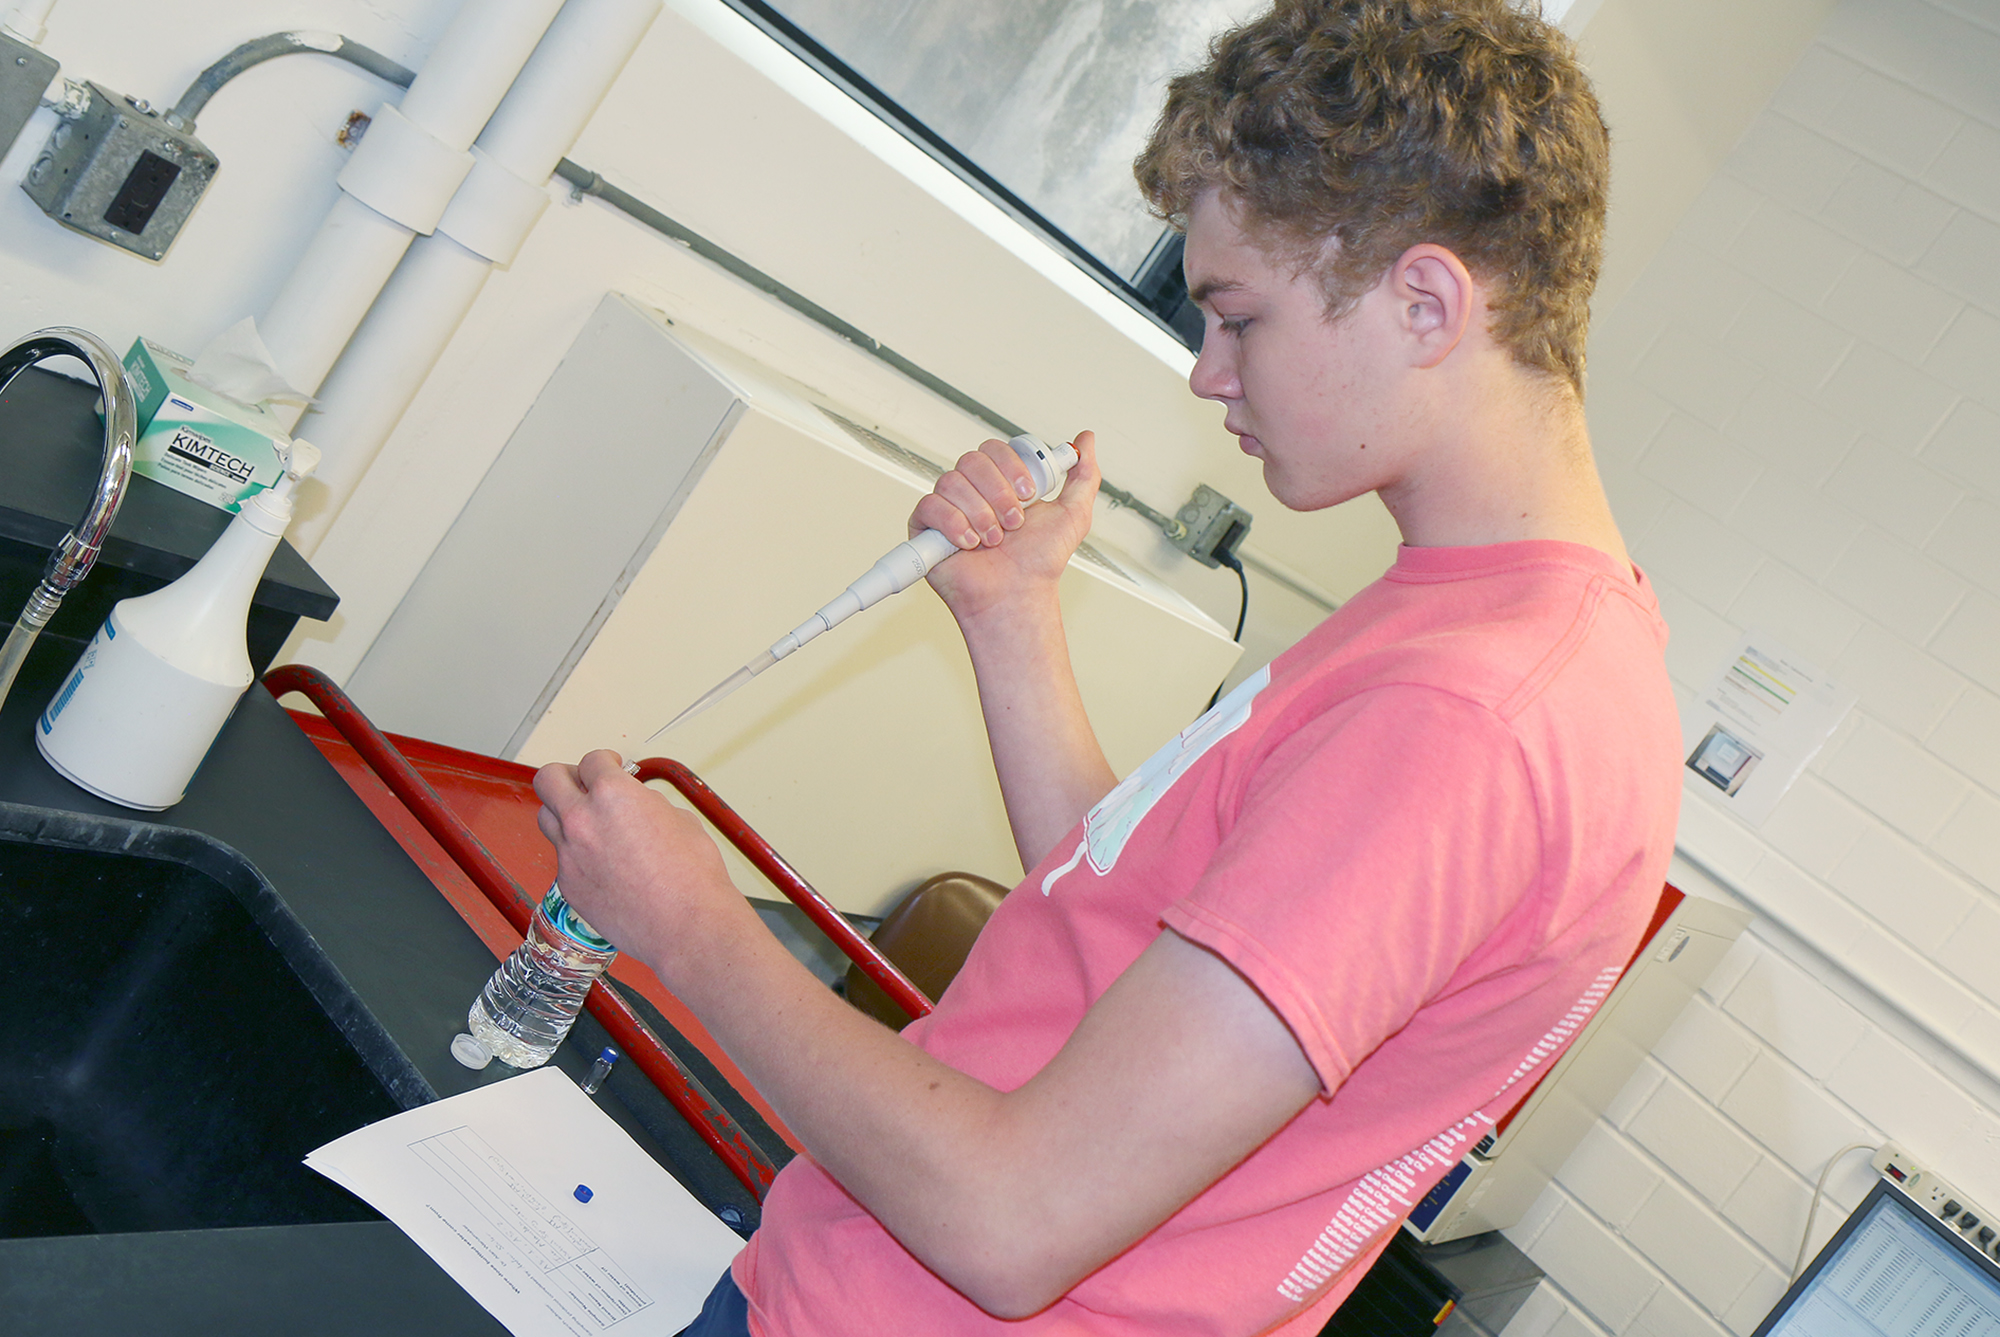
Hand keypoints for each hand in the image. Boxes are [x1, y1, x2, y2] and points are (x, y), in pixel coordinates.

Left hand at [532, 750, 750, 971]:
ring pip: (546, 818)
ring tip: (587, 823)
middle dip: (566, 775)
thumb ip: (646, 804)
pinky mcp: (568, 886)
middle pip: (548, 779)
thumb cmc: (692, 875)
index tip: (610, 766)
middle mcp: (582, 820)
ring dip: (563, 813)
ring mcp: (569, 855)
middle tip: (583, 782)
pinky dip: (577, 853)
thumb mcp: (679, 819)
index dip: (605, 761)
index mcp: (613, 795)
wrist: (686, 924)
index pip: (592, 760)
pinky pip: (562, 858)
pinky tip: (601, 863)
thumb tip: (636, 804)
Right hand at [910, 431, 1099, 621]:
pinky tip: (970, 543)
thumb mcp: (1073, 514)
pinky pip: (930, 506)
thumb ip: (1083, 475)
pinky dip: (954, 524)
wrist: (1016, 597)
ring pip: (952, 481)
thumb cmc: (1039, 563)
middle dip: (998, 493)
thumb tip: (1086, 439)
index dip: (1011, 467)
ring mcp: (948, 507)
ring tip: (994, 539)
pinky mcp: (926, 527)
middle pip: (972, 460)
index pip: (995, 449)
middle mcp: (973, 490)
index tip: (1028, 493)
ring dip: (980, 513)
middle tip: (1013, 522)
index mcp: (1001, 482)